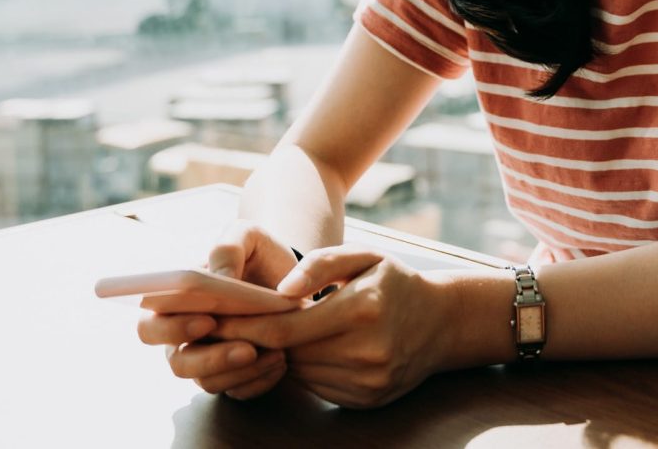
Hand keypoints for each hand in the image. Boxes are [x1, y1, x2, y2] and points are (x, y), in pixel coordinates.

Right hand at [136, 221, 301, 399]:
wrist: (294, 277)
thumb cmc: (259, 255)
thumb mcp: (247, 237)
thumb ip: (228, 249)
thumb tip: (220, 277)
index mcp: (176, 303)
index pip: (150, 325)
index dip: (171, 329)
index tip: (207, 321)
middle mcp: (184, 336)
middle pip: (176, 363)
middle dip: (208, 359)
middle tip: (246, 347)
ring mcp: (207, 360)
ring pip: (207, 383)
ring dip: (241, 371)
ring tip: (276, 352)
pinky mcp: (232, 377)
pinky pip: (237, 391)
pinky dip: (259, 380)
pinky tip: (280, 361)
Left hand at [208, 246, 454, 408]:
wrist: (443, 322)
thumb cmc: (396, 281)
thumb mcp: (365, 256)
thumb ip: (321, 264)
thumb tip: (282, 288)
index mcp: (361, 309)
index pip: (284, 326)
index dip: (244, 323)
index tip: (214, 315)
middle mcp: (365, 352)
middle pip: (287, 353)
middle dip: (252, 341)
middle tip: (221, 327)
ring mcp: (366, 382)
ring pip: (299, 372)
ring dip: (278, 355)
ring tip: (261, 335)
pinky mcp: (365, 400)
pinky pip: (316, 386)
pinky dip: (303, 368)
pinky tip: (303, 348)